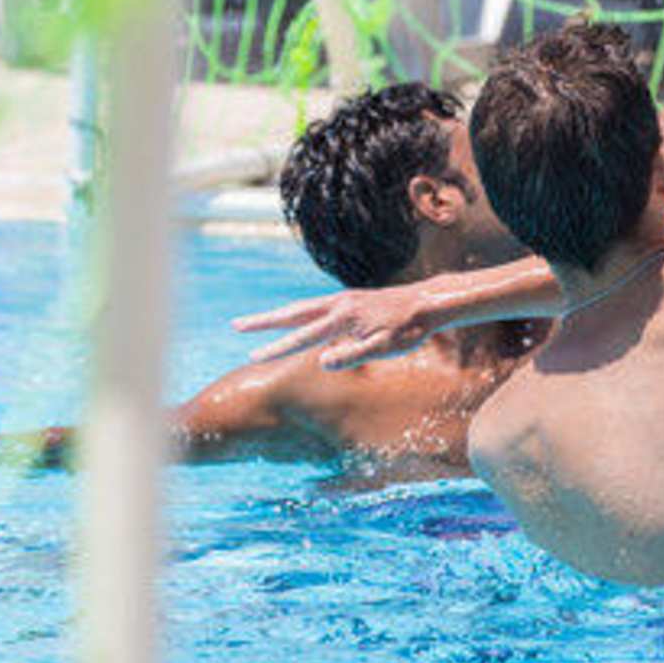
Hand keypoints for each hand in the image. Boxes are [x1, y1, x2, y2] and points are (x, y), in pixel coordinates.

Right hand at [231, 283, 442, 369]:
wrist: (428, 302)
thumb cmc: (409, 329)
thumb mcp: (386, 347)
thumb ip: (354, 355)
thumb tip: (322, 362)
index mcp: (343, 318)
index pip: (303, 337)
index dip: (277, 348)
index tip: (253, 358)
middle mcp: (338, 304)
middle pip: (292, 313)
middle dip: (263, 322)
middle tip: (235, 325)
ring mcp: (343, 300)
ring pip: (301, 308)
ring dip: (276, 315)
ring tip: (254, 322)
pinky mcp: (350, 300)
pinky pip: (314, 306)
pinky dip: (296, 313)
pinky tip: (292, 319)